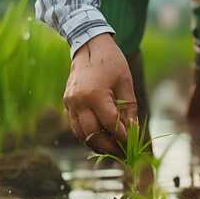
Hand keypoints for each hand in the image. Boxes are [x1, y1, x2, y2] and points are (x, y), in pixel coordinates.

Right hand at [64, 34, 136, 154]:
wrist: (88, 45)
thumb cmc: (111, 62)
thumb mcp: (126, 83)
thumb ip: (129, 109)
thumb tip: (132, 132)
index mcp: (95, 94)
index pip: (110, 124)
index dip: (121, 136)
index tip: (130, 144)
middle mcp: (79, 101)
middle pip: (92, 134)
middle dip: (108, 147)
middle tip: (122, 154)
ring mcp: (70, 103)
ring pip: (81, 134)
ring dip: (96, 144)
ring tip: (112, 148)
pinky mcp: (67, 103)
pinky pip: (76, 126)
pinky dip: (87, 134)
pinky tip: (101, 137)